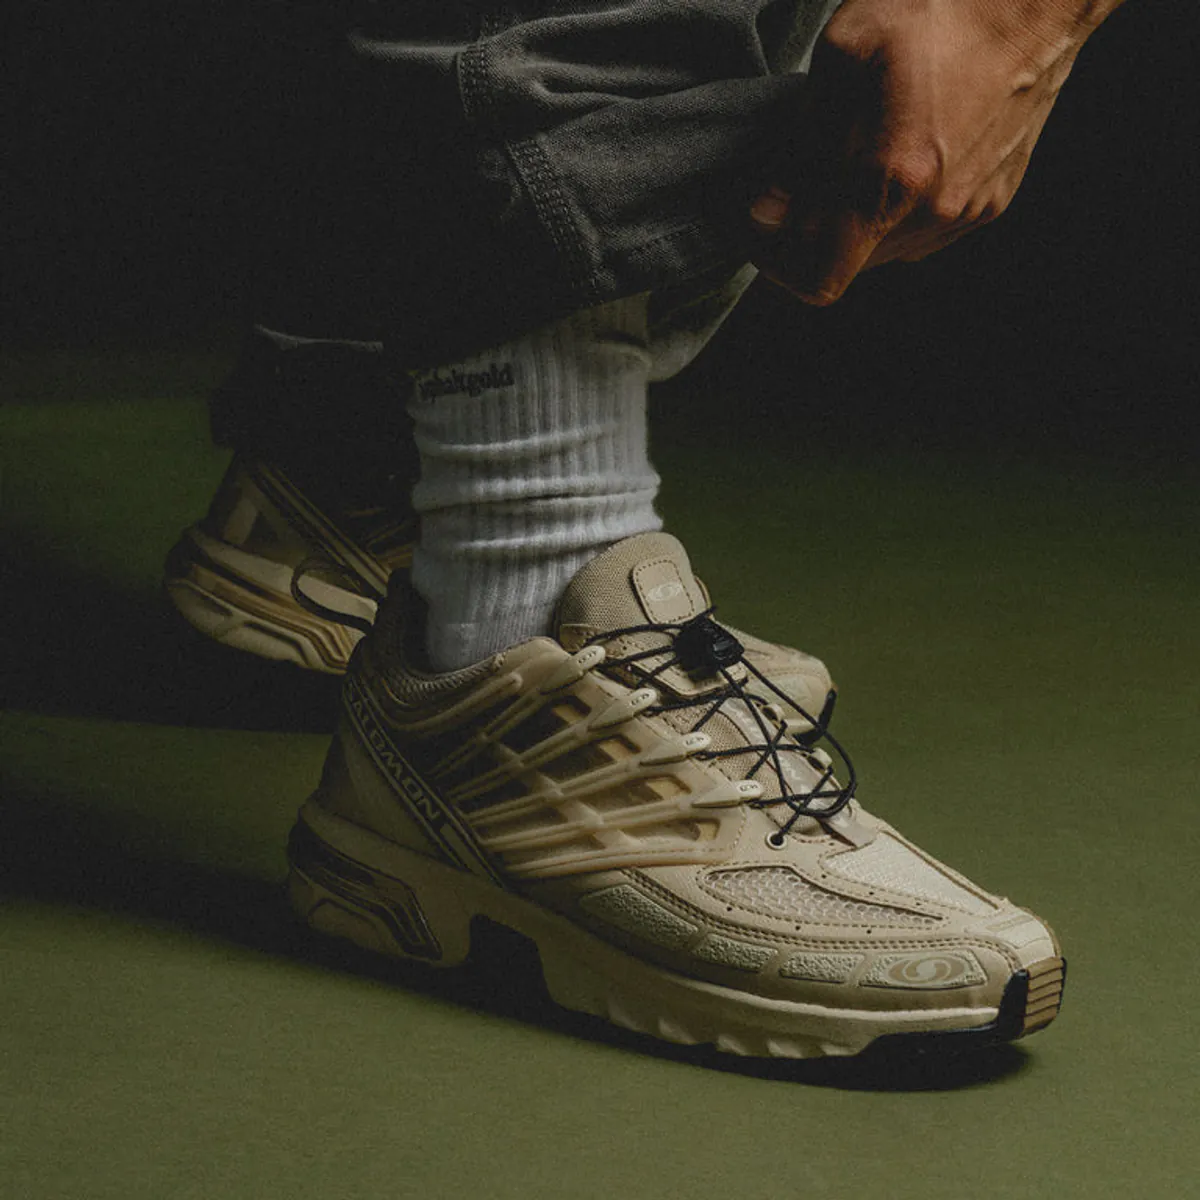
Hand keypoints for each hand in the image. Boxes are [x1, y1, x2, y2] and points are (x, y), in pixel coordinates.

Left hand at [751, 0, 1121, 304]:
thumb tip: (768, 207)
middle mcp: (934, 211)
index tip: (758, 226)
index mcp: (892, 180)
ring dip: (852, 225)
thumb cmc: (941, 6)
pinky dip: (893, 213)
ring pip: (885, 252)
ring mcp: (968, 212)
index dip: (775, 263)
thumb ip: (800, 141)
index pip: (819, 277)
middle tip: (785, 188)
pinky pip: (923, 232)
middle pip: (848, 266)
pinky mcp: (992, 202)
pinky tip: (890, 162)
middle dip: (808, 237)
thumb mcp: (844, 52)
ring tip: (840, 167)